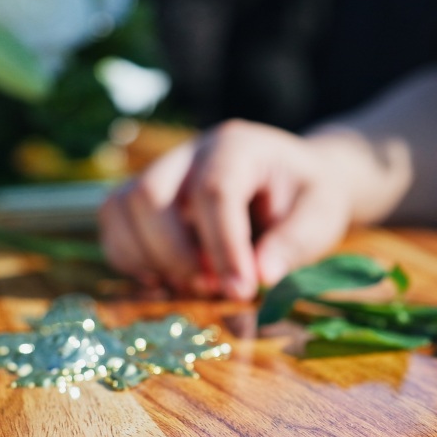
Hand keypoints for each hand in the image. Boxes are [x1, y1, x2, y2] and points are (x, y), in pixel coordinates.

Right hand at [98, 120, 354, 299]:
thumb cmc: (310, 197)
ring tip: (196, 285)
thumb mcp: (321, 217)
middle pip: (151, 195)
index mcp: (239, 146)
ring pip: (123, 207)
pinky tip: (170, 281)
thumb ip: (294, 244)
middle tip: (214, 289)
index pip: (215, 192)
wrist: (297, 180)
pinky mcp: (147, 195)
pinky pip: (114, 223)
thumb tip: (261, 276)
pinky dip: (131, 259)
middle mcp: (193, 152)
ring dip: (150, 259)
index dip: (224, 247)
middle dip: (177, 255)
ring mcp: (164, 171)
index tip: (242, 290)